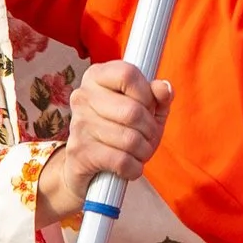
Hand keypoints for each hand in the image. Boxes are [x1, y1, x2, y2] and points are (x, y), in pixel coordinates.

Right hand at [35, 63, 172, 226]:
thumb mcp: (145, 111)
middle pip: (133, 111)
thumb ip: (158, 97)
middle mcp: (82, 96)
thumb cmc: (120, 131)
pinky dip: (134, 168)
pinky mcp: (79, 152)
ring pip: (130, 139)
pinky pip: (121, 161)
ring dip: (143, 151)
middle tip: (148, 136)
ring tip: (138, 151)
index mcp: (96, 76)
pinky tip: (129, 166)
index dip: (147, 94)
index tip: (148, 107)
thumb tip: (164, 87)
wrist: (87, 165)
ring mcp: (78, 124)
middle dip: (150, 130)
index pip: (128, 75)